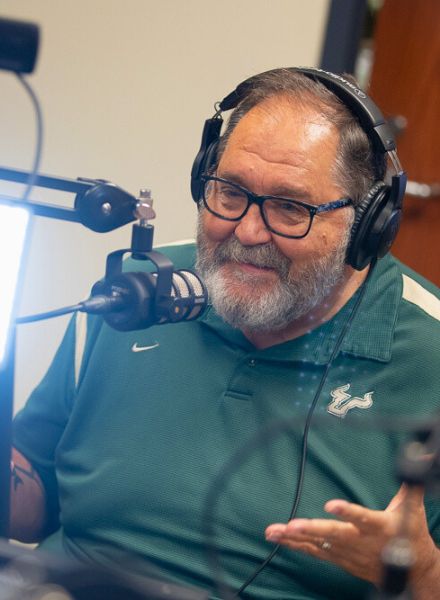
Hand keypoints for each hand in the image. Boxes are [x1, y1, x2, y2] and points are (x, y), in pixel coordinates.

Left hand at [265, 485, 437, 586]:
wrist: (413, 572)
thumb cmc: (410, 534)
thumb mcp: (412, 510)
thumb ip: (410, 486)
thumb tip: (417, 459)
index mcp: (379, 527)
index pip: (362, 518)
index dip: (348, 512)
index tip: (331, 504)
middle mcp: (361, 542)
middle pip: (335, 535)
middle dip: (312, 530)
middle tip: (292, 524)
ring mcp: (349, 553)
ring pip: (320, 546)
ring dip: (295, 538)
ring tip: (273, 531)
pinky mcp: (340, 560)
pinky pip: (316, 553)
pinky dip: (297, 546)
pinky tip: (280, 538)